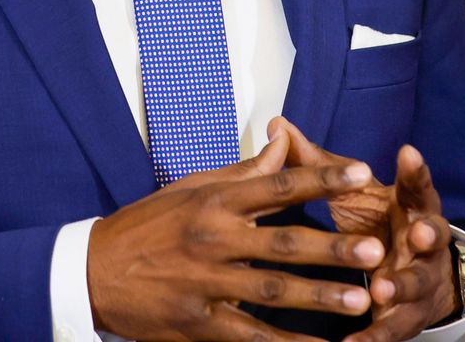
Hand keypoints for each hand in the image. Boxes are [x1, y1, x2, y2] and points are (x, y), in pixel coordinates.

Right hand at [86, 126, 388, 341]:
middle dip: (330, 247)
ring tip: (358, 300)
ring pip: (271, 291)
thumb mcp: (191, 188)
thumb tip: (284, 142)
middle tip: (372, 249)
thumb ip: (243, 172)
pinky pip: (250, 335)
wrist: (93, 271)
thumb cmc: (146, 225)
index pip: (275, 185)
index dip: (320, 179)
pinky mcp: (199, 322)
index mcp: (214, 201)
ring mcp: (206, 283)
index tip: (360, 174)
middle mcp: (213, 239)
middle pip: (282, 243)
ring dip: (318, 297)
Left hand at [269, 118, 457, 341]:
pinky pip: (394, 329)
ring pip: (417, 284)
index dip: (415, 170)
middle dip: (429, 233)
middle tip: (419, 233)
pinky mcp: (408, 317)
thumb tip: (277, 126)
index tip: (407, 152)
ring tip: (383, 289)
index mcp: (411, 207)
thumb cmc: (377, 223)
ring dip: (402, 286)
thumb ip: (317, 165)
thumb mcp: (353, 193)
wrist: (414, 275)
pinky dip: (375, 336)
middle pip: (434, 235)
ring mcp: (420, 281)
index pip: (416, 184)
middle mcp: (424, 242)